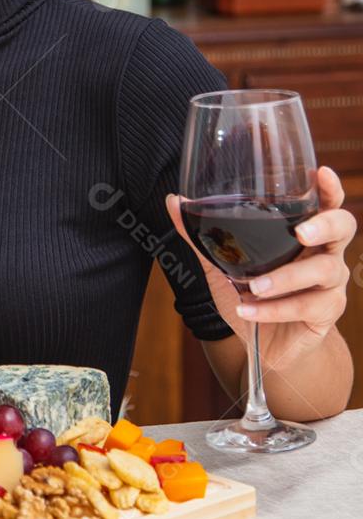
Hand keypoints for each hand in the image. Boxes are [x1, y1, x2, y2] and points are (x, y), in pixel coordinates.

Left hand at [166, 166, 356, 371]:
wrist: (267, 346)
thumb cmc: (252, 295)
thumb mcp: (222, 264)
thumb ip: (202, 234)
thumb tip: (174, 201)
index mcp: (304, 230)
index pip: (325, 202)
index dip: (329, 187)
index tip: (321, 172)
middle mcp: (324, 251)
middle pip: (343, 227)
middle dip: (324, 225)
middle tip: (300, 232)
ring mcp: (330, 282)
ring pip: (323, 270)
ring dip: (285, 277)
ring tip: (253, 287)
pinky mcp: (326, 312)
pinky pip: (306, 306)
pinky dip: (273, 309)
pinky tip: (248, 310)